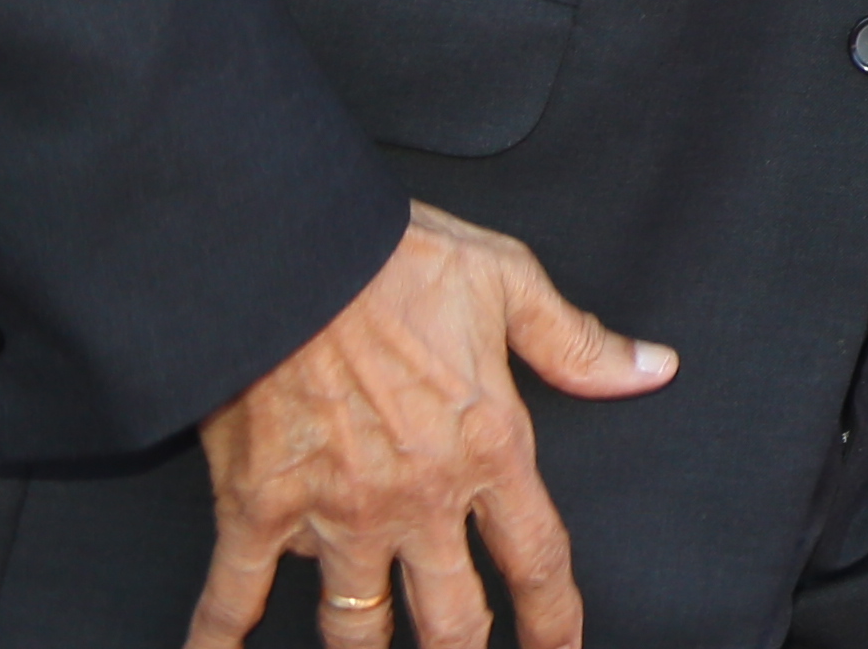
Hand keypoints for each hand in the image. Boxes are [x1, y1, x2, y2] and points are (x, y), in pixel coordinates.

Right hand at [187, 206, 673, 648]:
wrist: (289, 256)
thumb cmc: (395, 260)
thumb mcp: (509, 283)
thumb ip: (577, 342)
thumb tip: (650, 368)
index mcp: (486, 446)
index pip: (537, 558)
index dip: (556, 620)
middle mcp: (415, 498)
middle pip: (451, 618)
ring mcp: (334, 513)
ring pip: (354, 626)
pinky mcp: (256, 510)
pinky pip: (232, 598)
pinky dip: (216, 642)